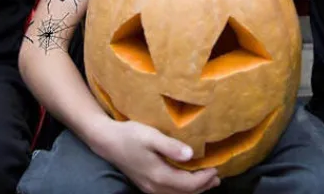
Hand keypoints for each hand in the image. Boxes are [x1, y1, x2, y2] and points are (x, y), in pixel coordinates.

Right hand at [104, 120, 219, 193]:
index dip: (205, 179)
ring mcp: (149, 187)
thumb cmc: (130, 135)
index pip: (189, 185)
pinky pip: (169, 192)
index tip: (216, 168)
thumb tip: (191, 154)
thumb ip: (171, 146)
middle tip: (217, 177)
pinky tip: (185, 179)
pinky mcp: (145, 183)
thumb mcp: (151, 136)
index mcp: (159, 176)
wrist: (107, 141)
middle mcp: (155, 187)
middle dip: (203, 186)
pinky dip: (182, 188)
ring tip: (207, 180)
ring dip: (193, 189)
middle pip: (184, 193)